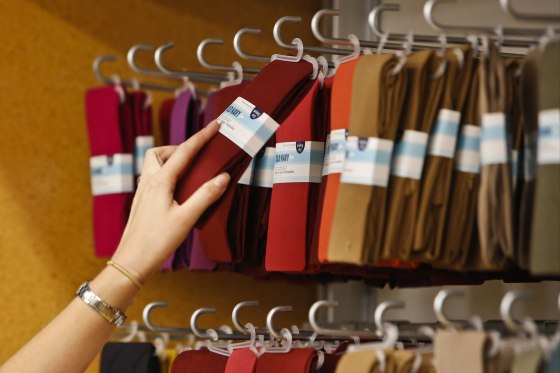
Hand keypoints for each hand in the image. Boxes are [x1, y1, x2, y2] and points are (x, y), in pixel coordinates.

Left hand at [111, 121, 229, 282]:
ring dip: (170, 160)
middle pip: (160, 152)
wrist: (131, 262)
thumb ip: (205, 196)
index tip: (215, 125)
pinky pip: (152, 178)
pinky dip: (165, 174)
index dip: (201, 137)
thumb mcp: (187, 218)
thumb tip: (223, 177)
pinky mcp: (141, 202)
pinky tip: (176, 189)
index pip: (184, 152)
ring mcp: (142, 192)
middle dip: (179, 147)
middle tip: (198, 155)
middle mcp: (149, 182)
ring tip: (188, 172)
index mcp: (160, 182)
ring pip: (153, 164)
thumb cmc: (157, 241)